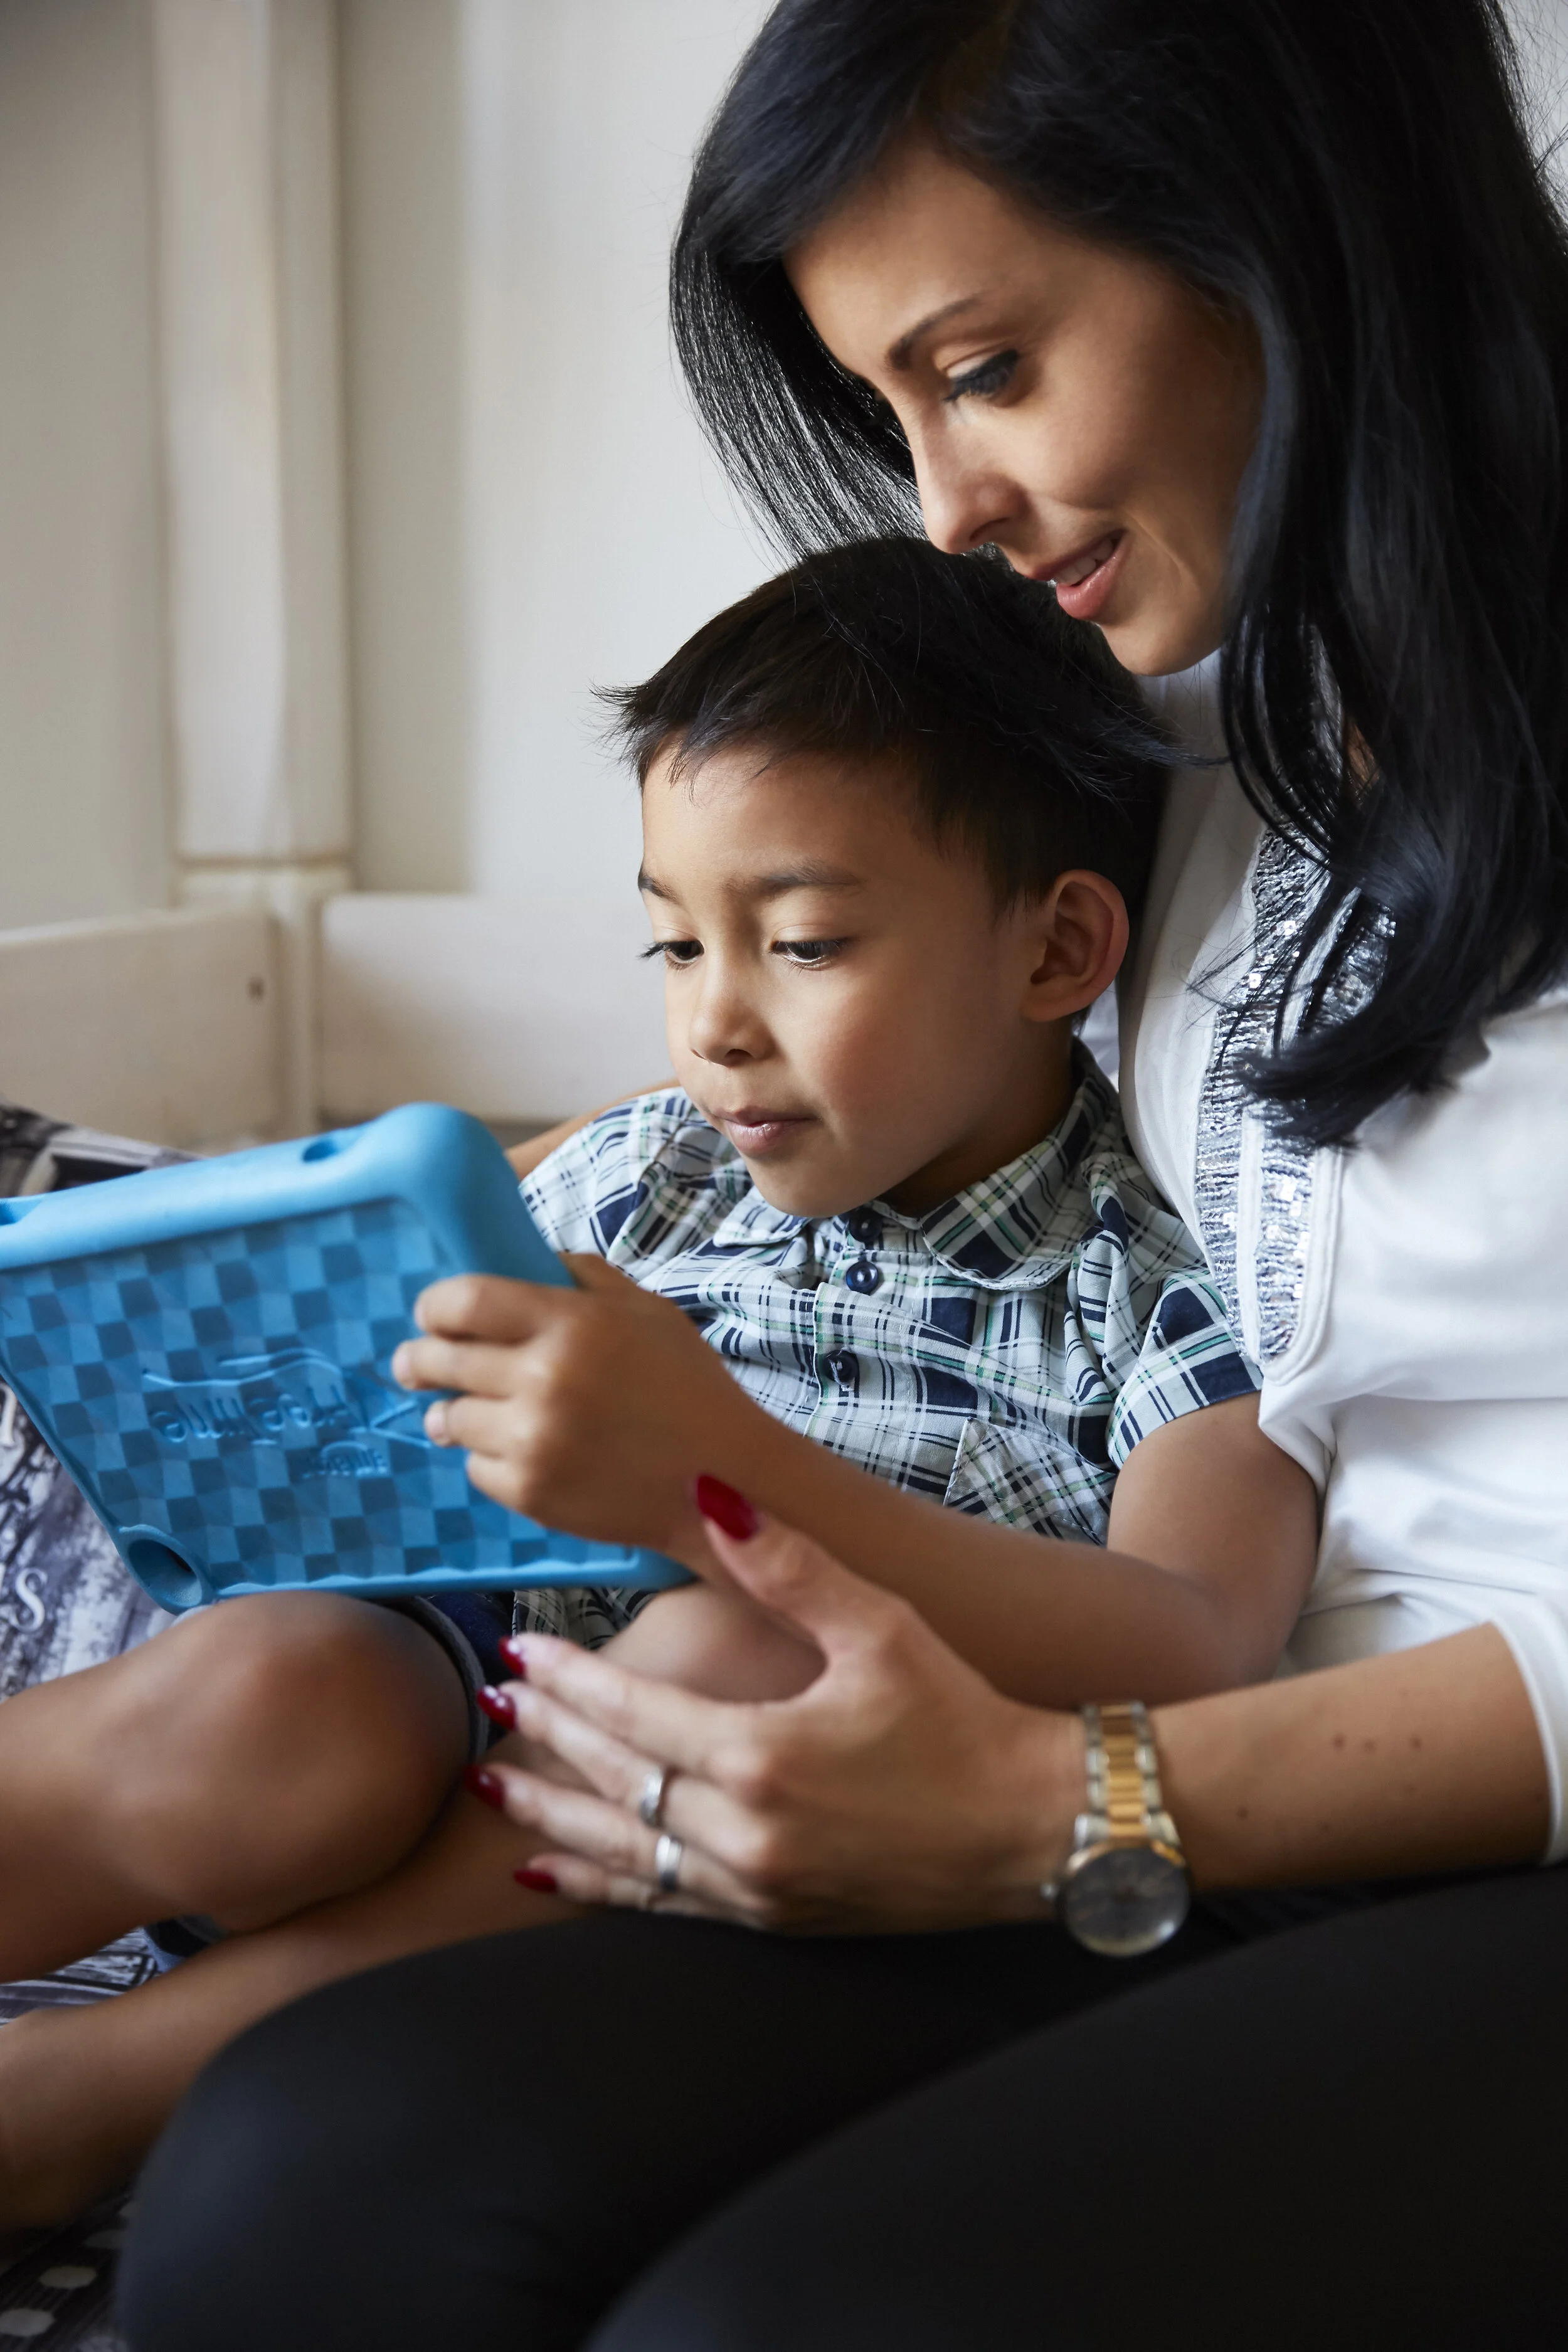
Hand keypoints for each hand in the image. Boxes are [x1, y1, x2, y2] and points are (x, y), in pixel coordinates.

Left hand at [392, 1260, 753, 1556]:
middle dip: (420, 1359)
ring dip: (450, 1413)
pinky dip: (487, 1458)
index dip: (435, 1305)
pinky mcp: (530, 1493)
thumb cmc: (688, 1387)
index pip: (464, 1300)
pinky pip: (476, 1467)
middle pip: (441, 1359)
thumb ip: (584, 1277)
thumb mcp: (647, 1310)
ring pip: (450, 1418)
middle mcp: (543, 1379)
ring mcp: (532, 1441)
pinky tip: (515, 1450)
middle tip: (414, 1363)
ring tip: (456, 1413)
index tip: (430, 1314)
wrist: (722, 1481)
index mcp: (571, 1323)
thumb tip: (524, 1259)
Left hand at [476, 1493, 1082, 1931]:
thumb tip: (712, 1493)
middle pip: (613, 1780)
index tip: (519, 1655)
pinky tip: (549, 1878)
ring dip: (551, 1816)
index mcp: (761, 1755)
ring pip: (622, 1853)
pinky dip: (598, 1890)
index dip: (569, 1682)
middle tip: (490, 1703)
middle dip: (546, 1737)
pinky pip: (660, 1908)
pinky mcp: (773, 1920)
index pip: (631, 1714)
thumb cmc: (965, 1718)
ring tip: (490, 1786)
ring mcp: (754, 1888)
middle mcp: (743, 1832)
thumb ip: (788, 1566)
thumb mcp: (881, 1627)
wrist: (1038, 1829)